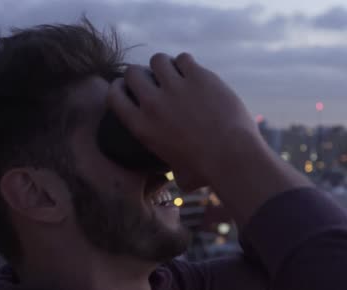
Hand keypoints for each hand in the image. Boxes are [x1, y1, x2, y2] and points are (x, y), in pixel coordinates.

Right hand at [107, 53, 263, 190]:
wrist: (231, 156)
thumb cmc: (206, 171)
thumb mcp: (178, 174)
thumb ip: (172, 167)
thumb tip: (177, 172)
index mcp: (142, 126)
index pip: (114, 96)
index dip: (120, 87)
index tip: (128, 87)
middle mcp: (153, 103)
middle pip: (133, 72)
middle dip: (143, 74)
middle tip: (157, 81)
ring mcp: (175, 87)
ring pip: (158, 60)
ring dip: (166, 66)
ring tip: (177, 75)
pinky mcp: (198, 77)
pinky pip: (184, 58)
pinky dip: (188, 65)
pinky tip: (197, 76)